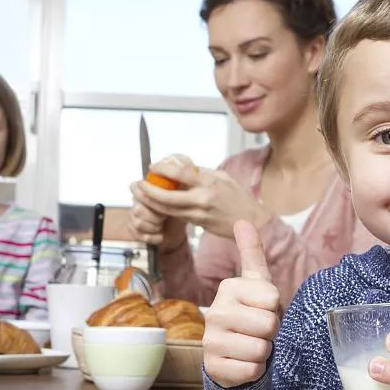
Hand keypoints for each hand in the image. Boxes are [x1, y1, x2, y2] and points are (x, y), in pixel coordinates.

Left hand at [129, 154, 272, 240]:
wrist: (251, 222)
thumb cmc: (239, 198)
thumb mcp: (223, 178)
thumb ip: (202, 173)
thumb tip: (182, 167)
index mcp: (208, 182)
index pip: (180, 173)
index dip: (162, 169)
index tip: (153, 166)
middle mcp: (202, 199)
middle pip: (167, 197)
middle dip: (148, 191)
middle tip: (138, 184)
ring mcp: (199, 213)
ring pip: (167, 209)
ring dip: (151, 202)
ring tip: (140, 193)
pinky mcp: (197, 223)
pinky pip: (176, 215)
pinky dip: (163, 209)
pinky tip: (156, 204)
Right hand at [202, 220, 280, 387]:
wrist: (232, 354)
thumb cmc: (249, 314)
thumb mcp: (255, 283)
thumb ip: (251, 252)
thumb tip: (241, 220)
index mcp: (228, 288)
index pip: (273, 299)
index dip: (275, 308)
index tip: (260, 309)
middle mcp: (215, 312)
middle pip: (269, 325)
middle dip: (270, 332)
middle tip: (256, 330)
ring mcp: (210, 341)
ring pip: (261, 349)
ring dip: (263, 352)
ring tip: (249, 345)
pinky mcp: (213, 367)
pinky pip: (252, 371)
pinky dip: (254, 370)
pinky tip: (241, 362)